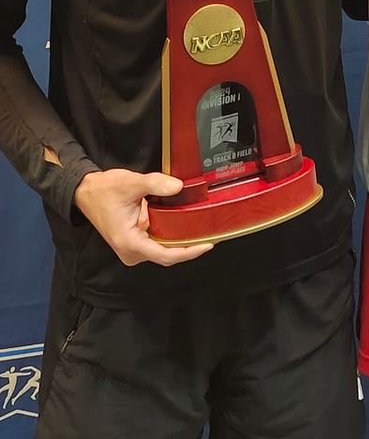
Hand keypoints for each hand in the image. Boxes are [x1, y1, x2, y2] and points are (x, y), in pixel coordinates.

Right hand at [73, 168, 213, 266]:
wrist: (85, 191)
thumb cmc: (104, 190)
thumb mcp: (131, 183)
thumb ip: (156, 184)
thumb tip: (179, 187)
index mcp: (130, 243)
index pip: (165, 255)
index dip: (188, 252)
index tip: (208, 244)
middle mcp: (131, 252)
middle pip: (167, 255)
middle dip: (189, 247)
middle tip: (213, 235)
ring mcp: (133, 248)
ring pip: (163, 249)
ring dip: (181, 241)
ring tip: (204, 230)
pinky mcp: (134, 241)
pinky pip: (157, 242)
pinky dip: (172, 236)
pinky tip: (187, 226)